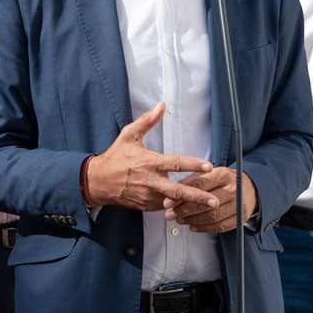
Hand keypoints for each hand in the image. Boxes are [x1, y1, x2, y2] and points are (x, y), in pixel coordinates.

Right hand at [86, 103, 218, 211]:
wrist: (98, 181)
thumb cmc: (115, 157)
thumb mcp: (129, 135)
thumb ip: (147, 121)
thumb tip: (161, 105)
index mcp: (149, 163)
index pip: (176, 163)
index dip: (193, 165)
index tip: (209, 166)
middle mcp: (150, 181)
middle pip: (178, 191)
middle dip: (197, 197)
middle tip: (214, 201)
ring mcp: (148, 196)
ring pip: (173, 202)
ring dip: (190, 204)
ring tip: (209, 206)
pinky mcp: (145, 206)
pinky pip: (164, 207)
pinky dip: (176, 207)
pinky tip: (189, 207)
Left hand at [163, 168, 256, 232]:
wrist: (249, 187)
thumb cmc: (223, 181)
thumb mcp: (209, 174)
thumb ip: (191, 182)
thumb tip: (171, 195)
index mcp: (223, 174)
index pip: (199, 185)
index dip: (181, 195)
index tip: (168, 203)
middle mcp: (233, 189)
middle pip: (205, 203)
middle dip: (184, 210)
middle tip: (171, 215)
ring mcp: (239, 204)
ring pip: (212, 216)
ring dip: (193, 220)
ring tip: (180, 220)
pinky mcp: (242, 217)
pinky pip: (221, 226)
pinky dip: (205, 228)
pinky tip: (193, 226)